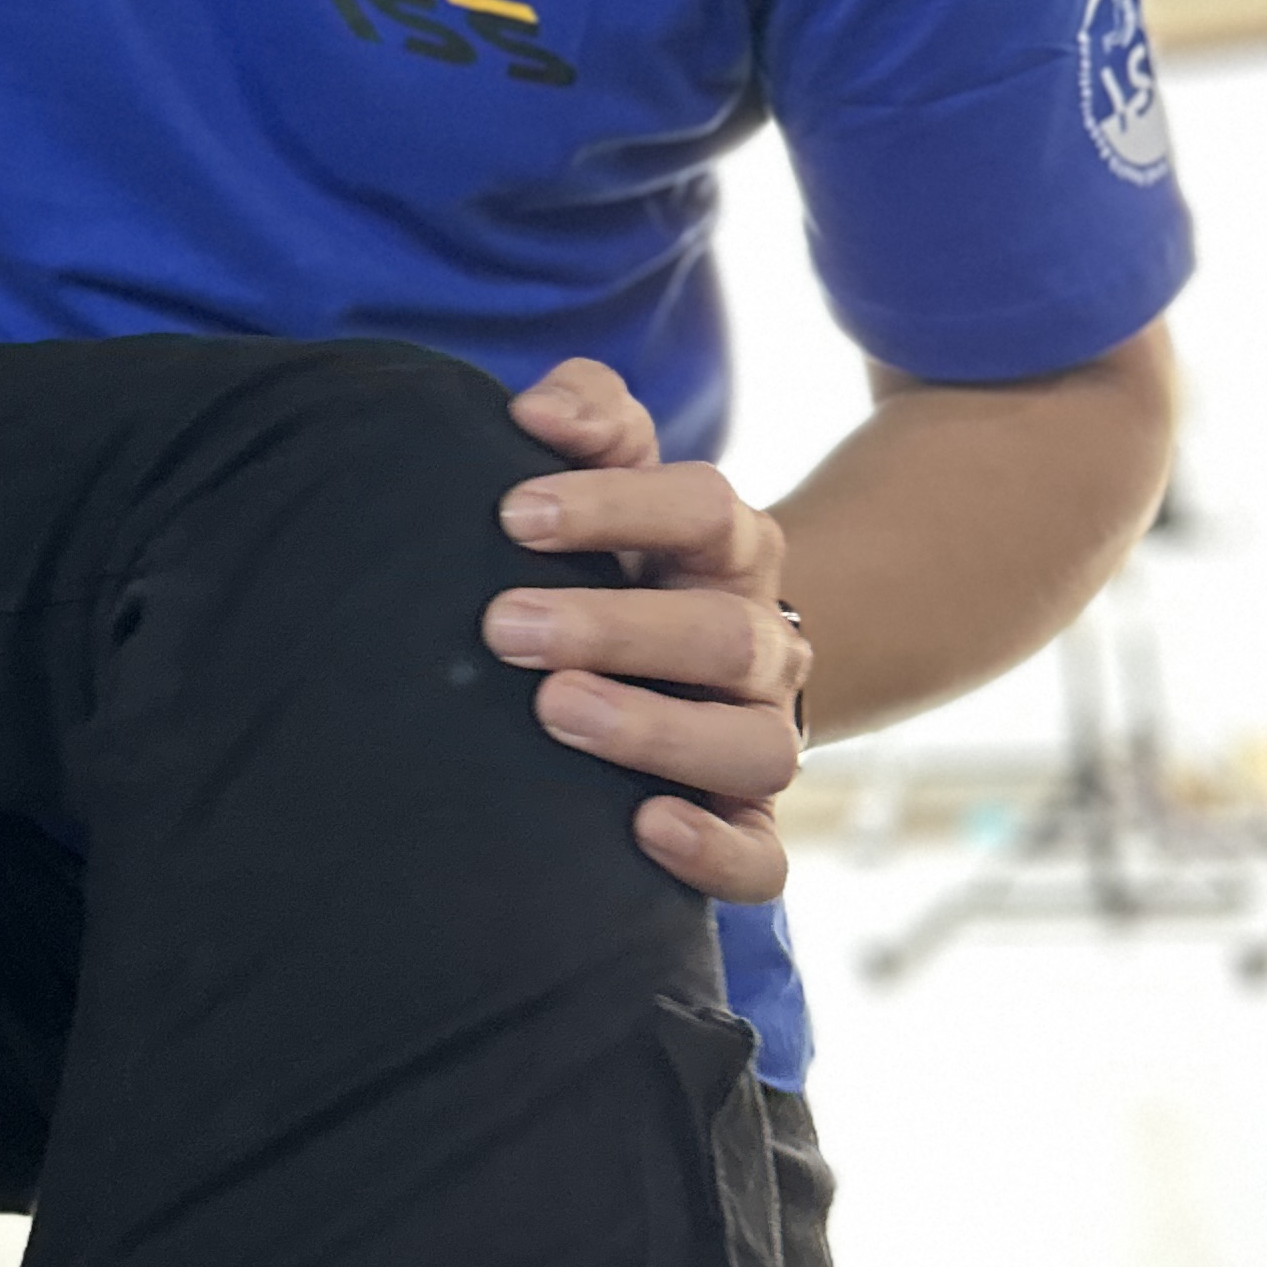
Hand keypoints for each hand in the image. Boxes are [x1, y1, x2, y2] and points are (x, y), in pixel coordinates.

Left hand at [492, 357, 805, 905]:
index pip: (700, 507)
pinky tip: (645, 827)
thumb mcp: (613, 472)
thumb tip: (536, 411)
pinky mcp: (747, 822)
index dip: (614, 504)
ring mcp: (759, 734)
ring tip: (555, 711)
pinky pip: (762, 855)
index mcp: (727, 547)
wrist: (683, 661)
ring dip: (653, 731)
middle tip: (504, 625)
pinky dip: (716, 852)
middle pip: (720, 633)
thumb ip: (587, 415)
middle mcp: (759, 640)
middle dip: (611, 627)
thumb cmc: (618, 555)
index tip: (513, 513)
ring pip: (753, 747)